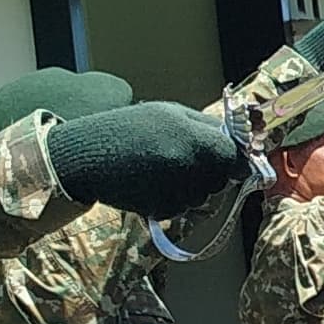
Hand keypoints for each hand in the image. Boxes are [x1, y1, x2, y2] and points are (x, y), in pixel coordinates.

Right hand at [45, 101, 243, 215]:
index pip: (234, 156)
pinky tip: (152, 183)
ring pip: (202, 196)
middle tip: (184, 158)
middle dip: (211, 172)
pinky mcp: (163, 210)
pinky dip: (173, 199)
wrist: (88, 156)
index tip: (229, 159)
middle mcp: (189, 165)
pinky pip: (182, 208)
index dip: (234, 159)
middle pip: (220, 179)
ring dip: (192, 186)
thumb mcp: (169, 113)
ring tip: (162, 168)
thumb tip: (236, 139)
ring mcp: (176, 190)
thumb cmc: (129, 127)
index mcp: (194, 136)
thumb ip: (205, 126)